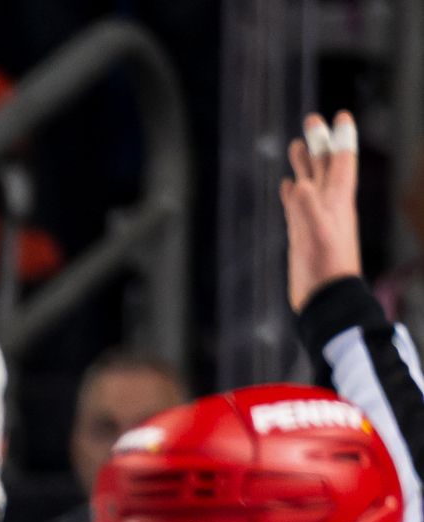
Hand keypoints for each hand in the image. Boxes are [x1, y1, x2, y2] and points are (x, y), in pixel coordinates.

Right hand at [285, 110, 365, 309]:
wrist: (325, 299)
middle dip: (319, 142)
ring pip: (311, 183)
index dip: (340, 138)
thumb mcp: (316, 236)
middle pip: (325, 166)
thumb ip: (307, 209)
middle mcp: (329, 205)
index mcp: (337, 201)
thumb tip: (297, 183)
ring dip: (306, 164)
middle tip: (311, 120)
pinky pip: (298, 205)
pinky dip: (293, 193)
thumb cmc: (325, 269)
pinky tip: (287, 186)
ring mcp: (315, 219)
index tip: (338, 115)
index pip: (341, 162)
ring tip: (297, 145)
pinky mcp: (303, 234)